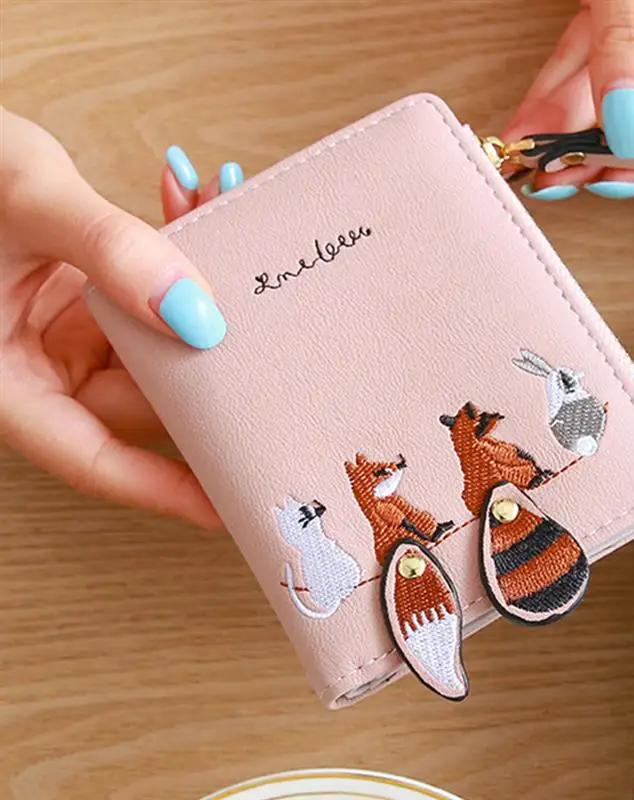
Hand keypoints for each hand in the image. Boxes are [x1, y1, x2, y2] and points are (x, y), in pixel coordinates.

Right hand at [0, 108, 242, 526]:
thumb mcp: (24, 202)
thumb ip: (111, 252)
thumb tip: (199, 316)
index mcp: (7, 383)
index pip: (96, 458)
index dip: (166, 488)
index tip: (230, 504)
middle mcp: (42, 365)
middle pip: (146, 396)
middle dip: (209, 358)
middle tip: (276, 342)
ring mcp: (68, 332)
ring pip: (160, 342)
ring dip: (199, 289)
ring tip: (231, 228)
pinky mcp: (86, 297)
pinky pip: (149, 296)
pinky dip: (174, 256)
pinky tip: (196, 204)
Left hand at [504, 0, 633, 199]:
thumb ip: (631, 40)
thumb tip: (623, 123)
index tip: (619, 170)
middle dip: (607, 147)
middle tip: (562, 174)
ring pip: (620, 91)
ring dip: (571, 129)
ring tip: (532, 159)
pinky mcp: (620, 8)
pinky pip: (592, 60)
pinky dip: (558, 94)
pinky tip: (529, 126)